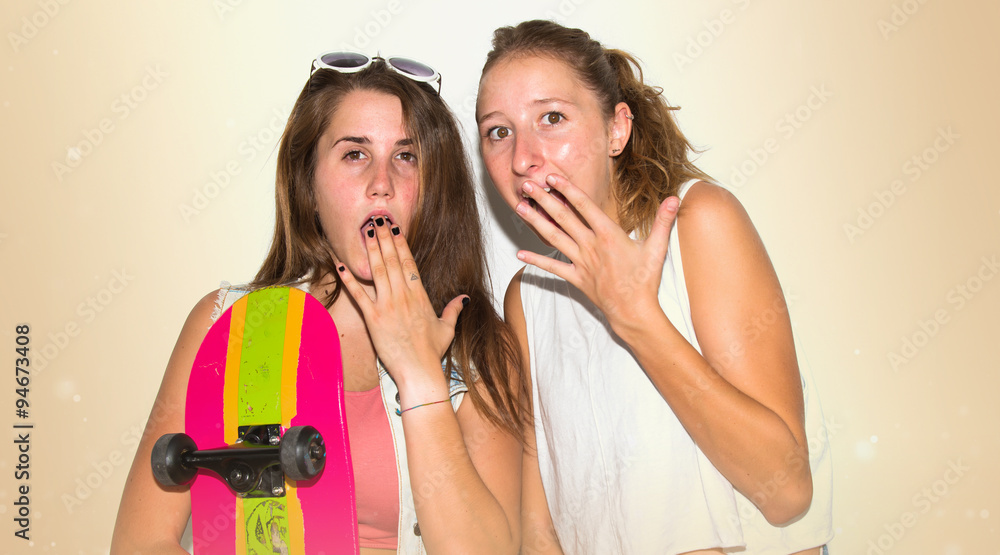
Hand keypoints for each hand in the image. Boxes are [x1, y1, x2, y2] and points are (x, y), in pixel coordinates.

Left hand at [336, 218, 466, 392]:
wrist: (419, 371)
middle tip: (375, 219)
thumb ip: (453, 310)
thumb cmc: (432, 352)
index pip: (408, 262)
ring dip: (370, 250)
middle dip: (383, 238)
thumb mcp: (446, 328)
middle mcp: (403, 296)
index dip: (400, 243)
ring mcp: (387, 306)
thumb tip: (463, 298)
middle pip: (392, 260)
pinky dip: (349, 279)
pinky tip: (340, 265)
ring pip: (378, 271)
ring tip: (363, 231)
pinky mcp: (373, 319)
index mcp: (419, 296)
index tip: (394, 228)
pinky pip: (359, 295)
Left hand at [514, 174, 679, 331]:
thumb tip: (674, 199)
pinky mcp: (576, 278)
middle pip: (563, 217)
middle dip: (544, 199)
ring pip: (554, 237)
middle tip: (527, 185)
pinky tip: (520, 253)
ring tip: (519, 207)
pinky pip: (552, 267)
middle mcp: (591, 246)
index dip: (567, 189)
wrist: (634, 311)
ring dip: (535, 222)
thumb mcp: (656, 248)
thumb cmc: (645, 280)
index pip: (584, 206)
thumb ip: (663, 221)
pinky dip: (536, 260)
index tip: (552, 177)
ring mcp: (581, 262)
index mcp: (608, 235)